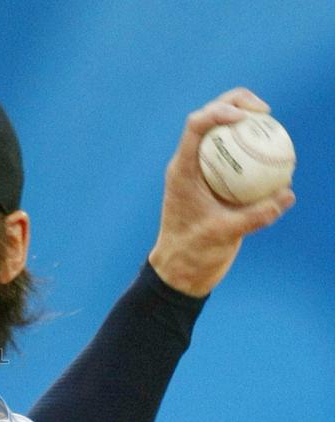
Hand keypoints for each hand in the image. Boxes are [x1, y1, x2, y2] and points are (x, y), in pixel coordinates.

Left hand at [148, 88, 294, 297]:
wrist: (181, 270)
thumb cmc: (192, 253)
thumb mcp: (224, 234)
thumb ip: (255, 215)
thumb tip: (288, 194)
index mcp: (183, 170)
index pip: (196, 125)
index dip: (220, 110)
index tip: (247, 117)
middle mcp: (192, 164)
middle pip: (211, 118)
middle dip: (237, 103)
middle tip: (266, 112)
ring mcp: (204, 172)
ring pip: (224, 134)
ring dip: (248, 124)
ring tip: (274, 127)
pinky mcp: (217, 182)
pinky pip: (238, 157)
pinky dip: (256, 151)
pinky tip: (280, 156)